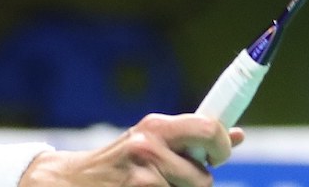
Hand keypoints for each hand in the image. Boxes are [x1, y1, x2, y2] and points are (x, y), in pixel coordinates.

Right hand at [20, 114, 244, 186]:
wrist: (72, 181)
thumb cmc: (119, 163)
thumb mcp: (151, 142)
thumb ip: (191, 139)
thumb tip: (236, 135)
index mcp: (156, 127)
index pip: (209, 129)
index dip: (221, 146)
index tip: (219, 155)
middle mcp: (148, 147)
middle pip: (203, 177)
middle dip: (197, 182)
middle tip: (181, 179)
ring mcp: (143, 178)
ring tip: (153, 186)